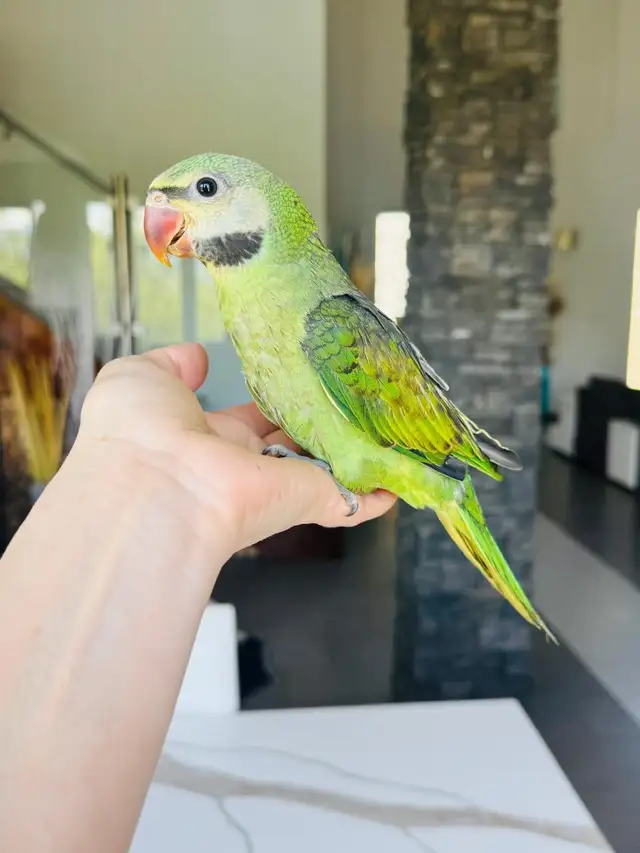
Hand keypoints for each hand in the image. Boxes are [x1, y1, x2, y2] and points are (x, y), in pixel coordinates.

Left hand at [78, 343, 394, 558]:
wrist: (153, 484)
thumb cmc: (138, 430)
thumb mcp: (140, 377)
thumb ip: (170, 364)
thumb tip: (196, 355)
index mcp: (208, 434)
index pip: (252, 416)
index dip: (277, 396)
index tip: (303, 376)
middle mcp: (246, 462)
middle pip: (294, 438)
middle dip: (321, 416)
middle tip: (353, 390)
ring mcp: (278, 484)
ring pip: (326, 465)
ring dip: (355, 449)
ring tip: (389, 422)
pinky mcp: (306, 500)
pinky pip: (350, 499)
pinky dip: (379, 493)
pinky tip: (403, 479)